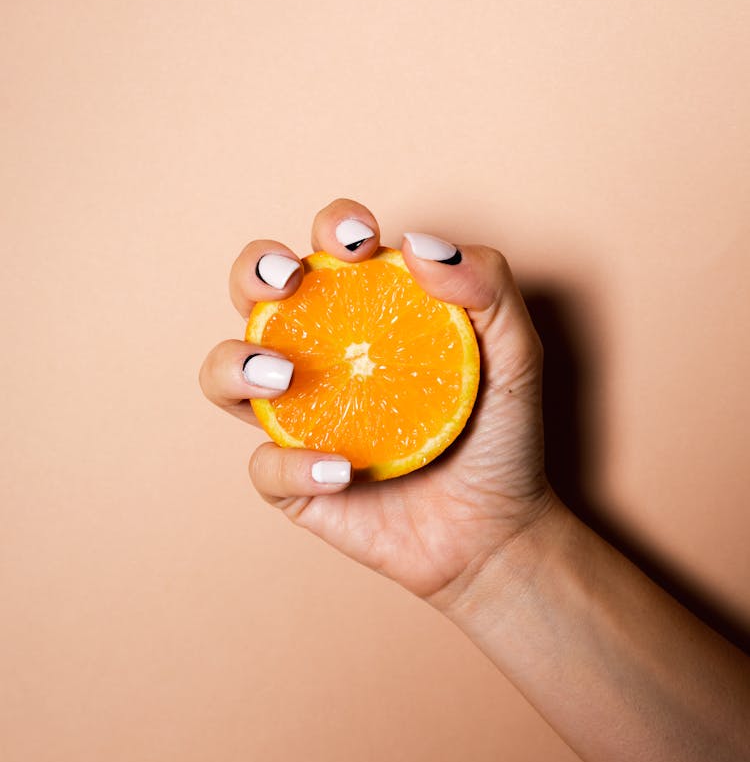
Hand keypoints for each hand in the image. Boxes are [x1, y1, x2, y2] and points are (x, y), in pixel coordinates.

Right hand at [199, 198, 557, 606]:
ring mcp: (300, 418)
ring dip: (236, 363)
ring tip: (284, 375)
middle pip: (254, 295)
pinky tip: (342, 471)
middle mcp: (321, 358)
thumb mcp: (517, 357)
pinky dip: (293, 464)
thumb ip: (488, 288)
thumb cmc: (501, 438)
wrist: (495, 534)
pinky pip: (263, 465)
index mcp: (368, 316)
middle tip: (289, 279)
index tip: (361, 241)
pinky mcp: (292, 481)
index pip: (331, 252)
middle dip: (254, 271)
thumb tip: (418, 244)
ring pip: (223, 374)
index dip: (331, 227)